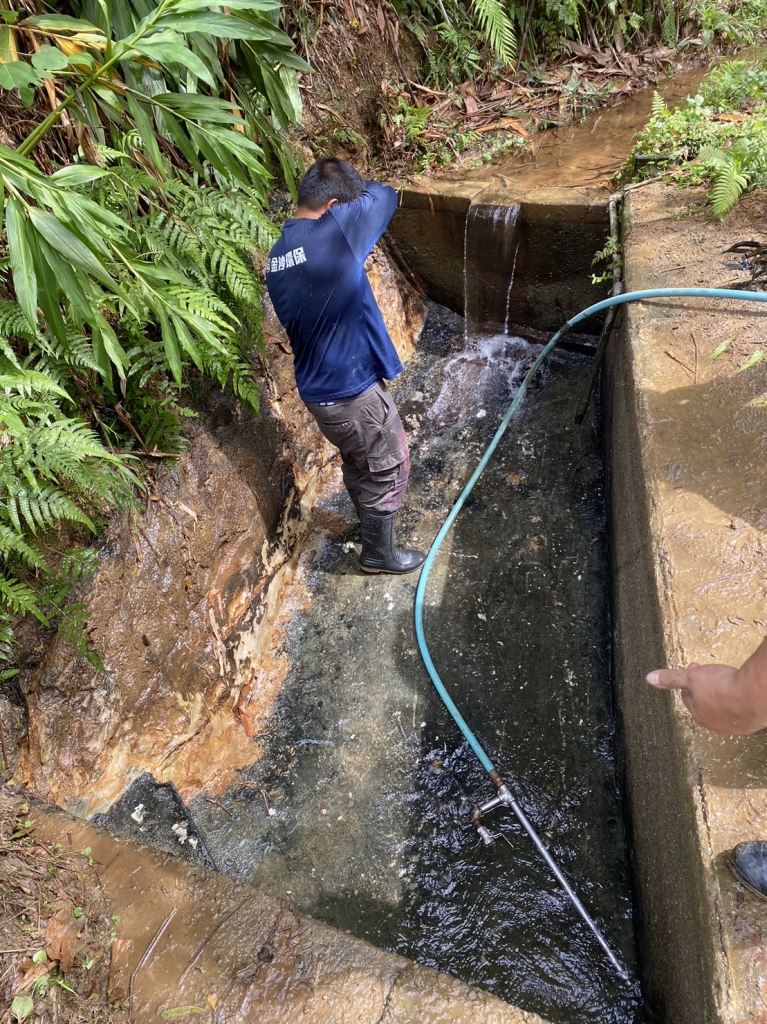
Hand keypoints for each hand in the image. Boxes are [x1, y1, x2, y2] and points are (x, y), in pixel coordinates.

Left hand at [646, 661, 765, 734]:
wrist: (755, 694)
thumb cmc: (722, 687)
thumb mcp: (691, 678)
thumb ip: (671, 678)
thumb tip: (650, 678)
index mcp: (699, 715)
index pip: (688, 697)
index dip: (690, 682)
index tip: (695, 669)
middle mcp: (716, 724)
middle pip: (706, 704)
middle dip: (705, 688)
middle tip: (711, 673)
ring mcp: (735, 725)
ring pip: (724, 708)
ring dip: (723, 696)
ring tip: (727, 682)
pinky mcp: (751, 723)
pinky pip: (741, 711)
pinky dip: (739, 702)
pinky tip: (742, 692)